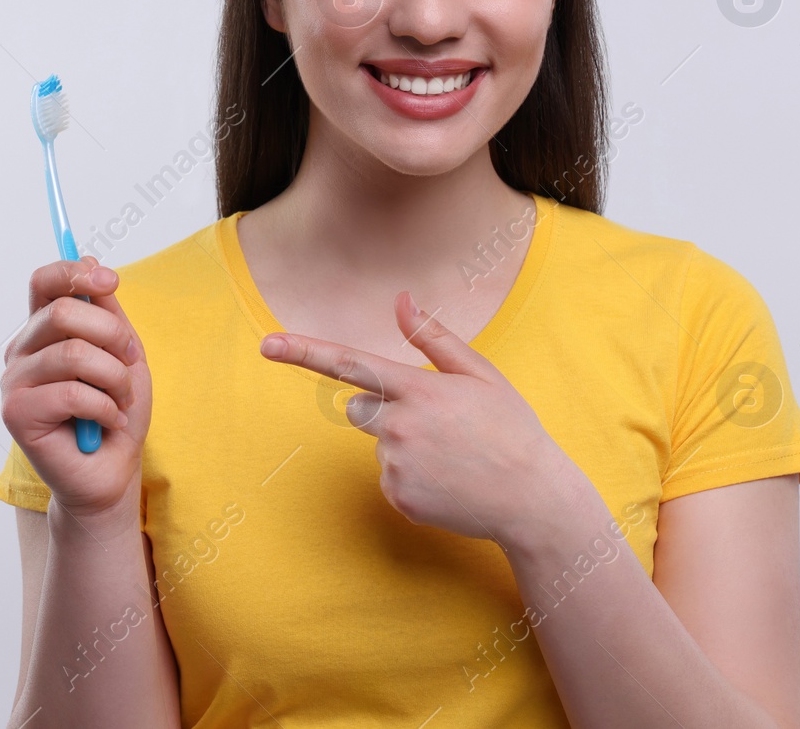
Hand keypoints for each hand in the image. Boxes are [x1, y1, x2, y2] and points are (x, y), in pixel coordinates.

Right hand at [0, 255, 151, 521]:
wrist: (111, 471)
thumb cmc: (115, 412)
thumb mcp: (123, 354)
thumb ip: (107, 313)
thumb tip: (90, 264)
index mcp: (43, 330)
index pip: (44, 282)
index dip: (75, 273)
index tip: (110, 280)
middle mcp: (22, 351)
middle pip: (63, 312)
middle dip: (112, 336)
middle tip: (129, 363)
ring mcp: (14, 381)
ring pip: (73, 354)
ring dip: (114, 379)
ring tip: (120, 401)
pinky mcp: (16, 413)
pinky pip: (72, 393)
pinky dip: (105, 408)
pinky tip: (106, 422)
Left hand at [259, 291, 582, 550]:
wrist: (532, 500)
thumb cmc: (510, 429)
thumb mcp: (480, 375)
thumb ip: (433, 339)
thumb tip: (400, 300)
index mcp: (417, 390)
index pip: (348, 364)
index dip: (303, 352)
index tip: (266, 344)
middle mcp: (398, 427)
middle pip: (357, 408)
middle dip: (383, 409)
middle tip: (436, 424)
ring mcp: (395, 465)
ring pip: (375, 443)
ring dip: (401, 444)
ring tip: (449, 455)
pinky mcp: (396, 497)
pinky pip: (387, 477)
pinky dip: (410, 477)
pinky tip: (446, 480)